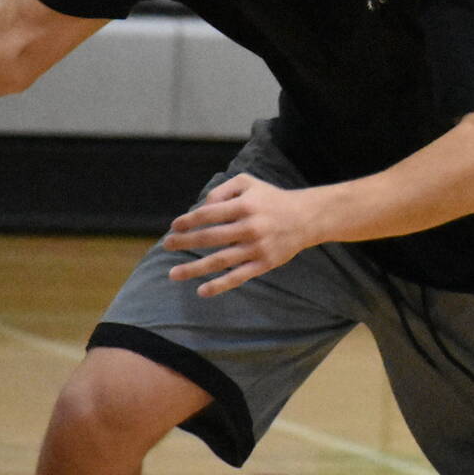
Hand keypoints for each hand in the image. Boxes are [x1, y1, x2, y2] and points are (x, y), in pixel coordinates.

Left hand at [163, 174, 320, 296]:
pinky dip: (219, 285)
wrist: (306, 218)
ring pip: (219, 261)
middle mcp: (249, 227)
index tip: (174, 227)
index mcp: (244, 206)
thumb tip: (202, 207)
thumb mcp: (249, 183)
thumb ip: (223, 190)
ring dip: (193, 268)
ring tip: (173, 273)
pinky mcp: (263, 264)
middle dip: (184, 242)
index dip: (188, 221)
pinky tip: (201, 291)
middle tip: (166, 245)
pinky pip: (237, 277)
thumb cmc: (272, 199)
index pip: (208, 214)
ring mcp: (256, 248)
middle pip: (209, 237)